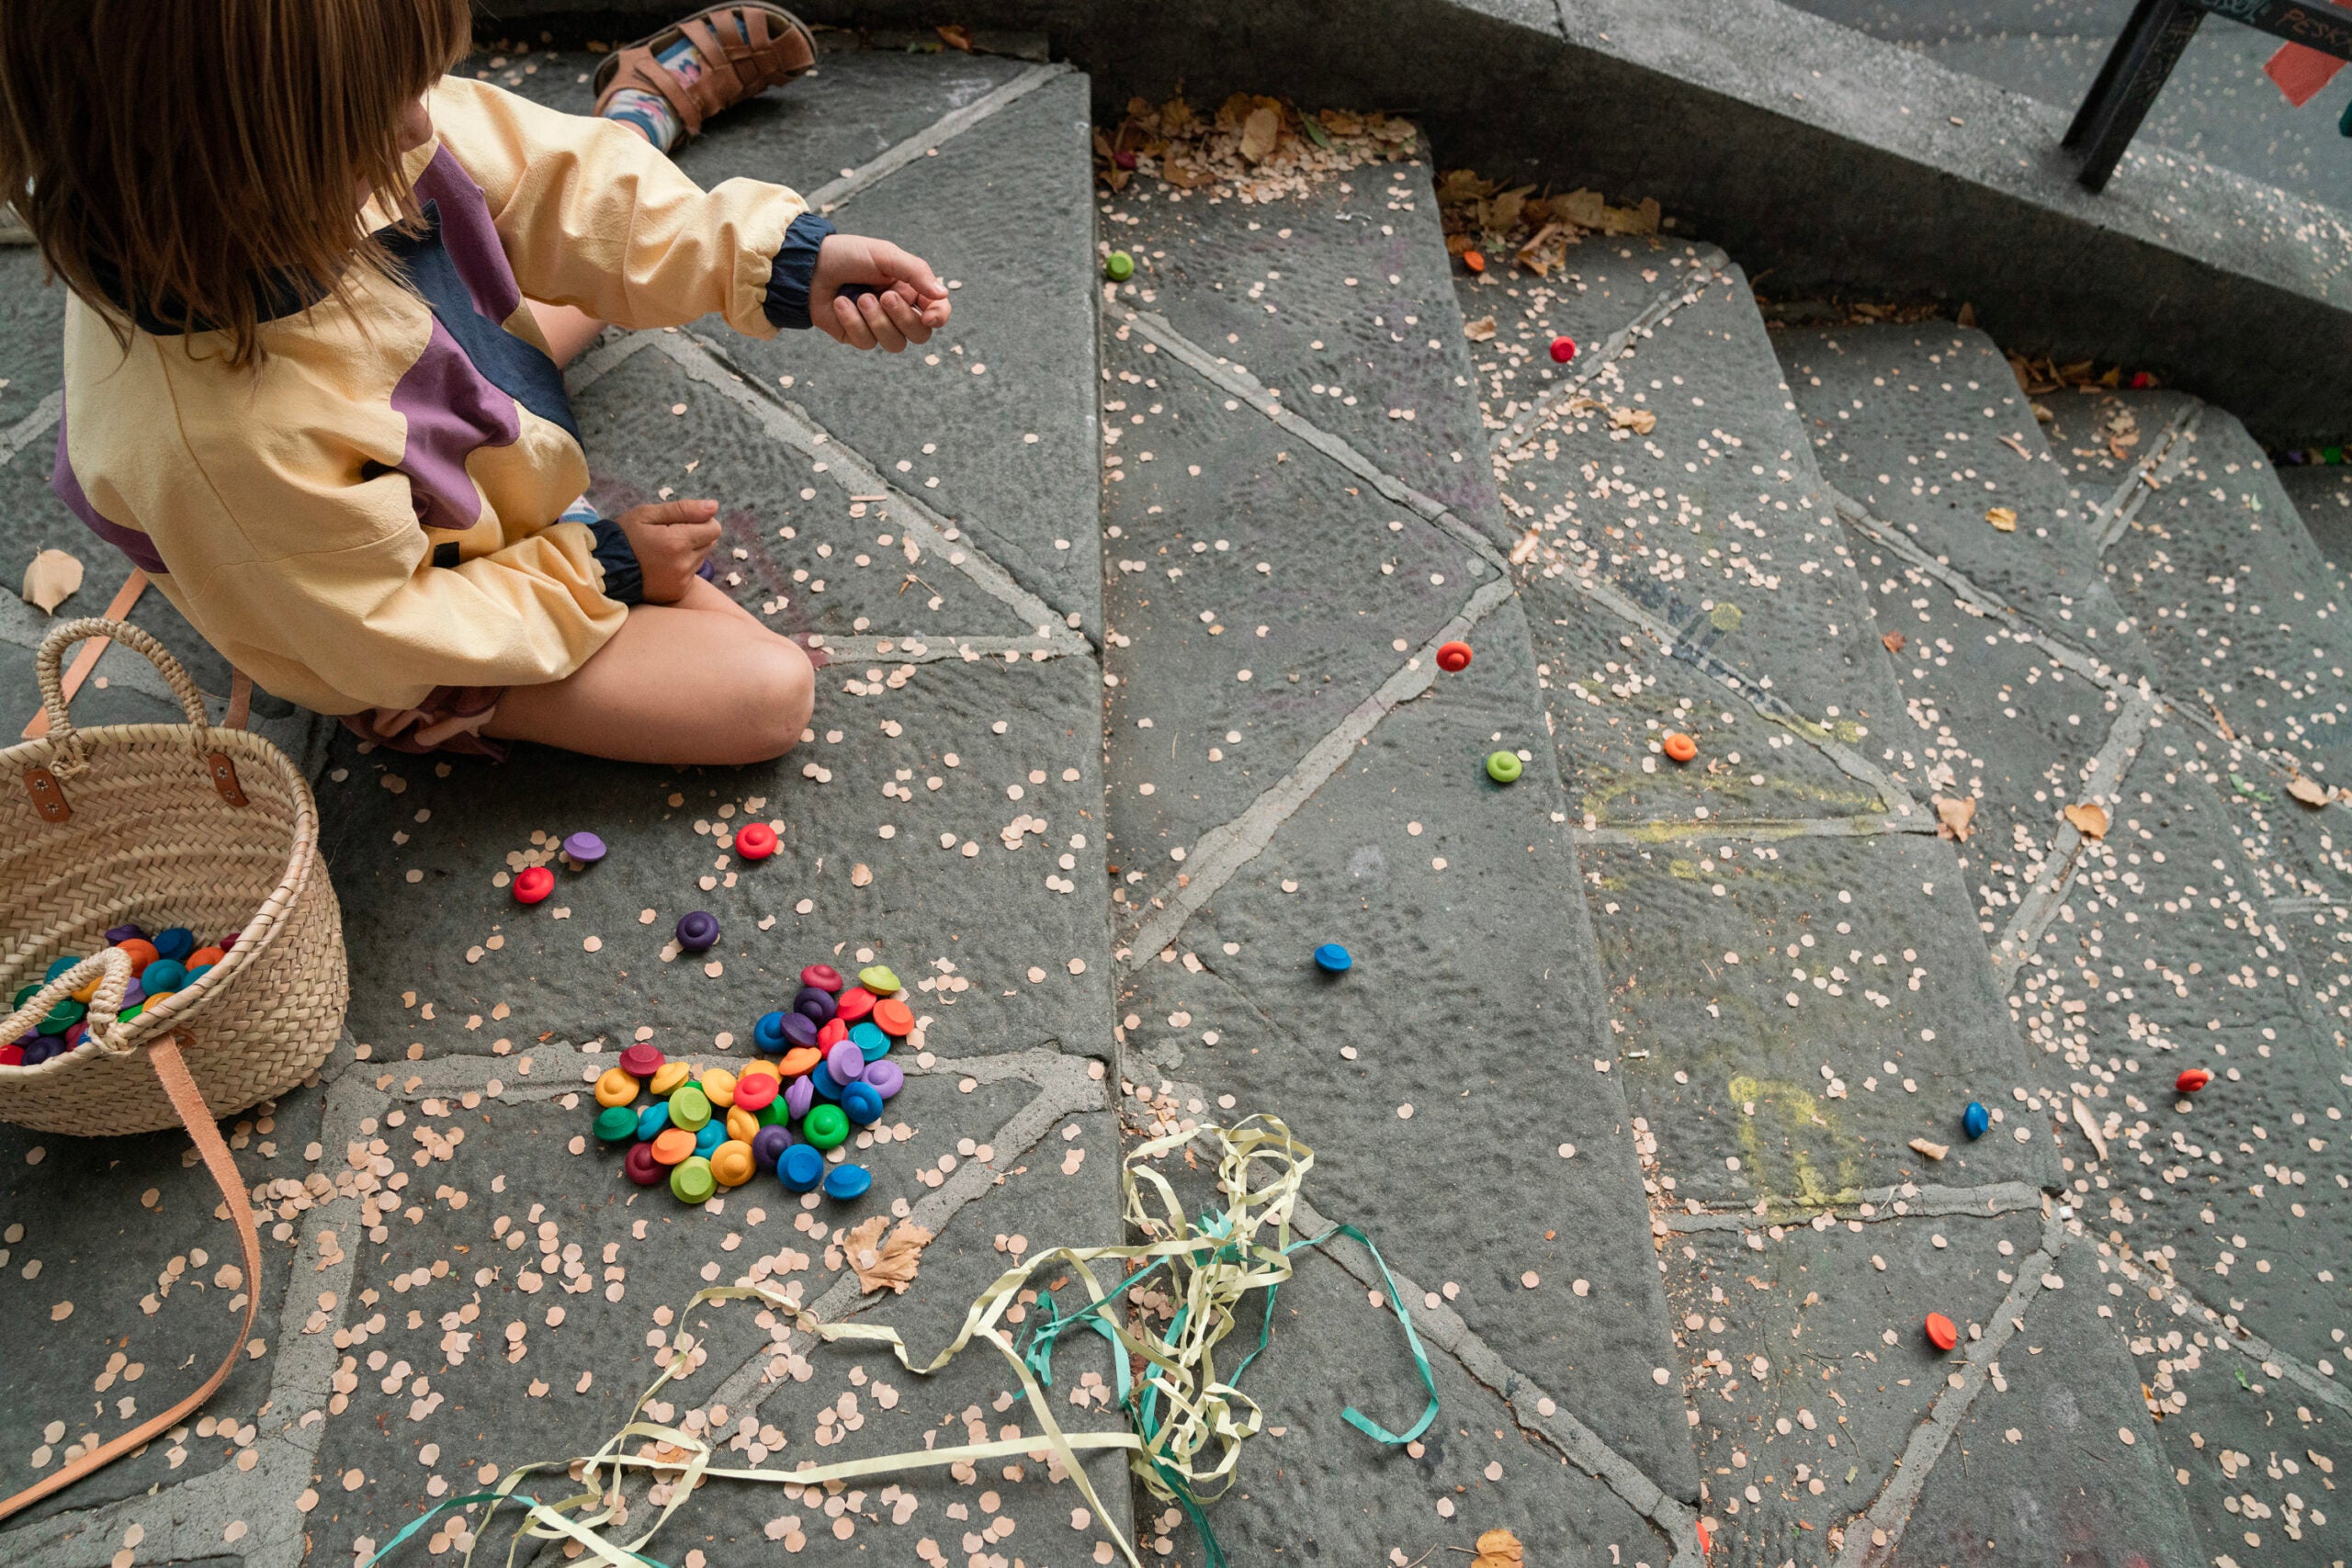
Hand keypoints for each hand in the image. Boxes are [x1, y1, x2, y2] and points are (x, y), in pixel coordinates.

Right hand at [617, 498, 720, 602]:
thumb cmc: (624, 535)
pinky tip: (662, 565)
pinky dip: (682, 568)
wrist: (603, 568)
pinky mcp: (678, 592)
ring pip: (701, 558)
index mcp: (678, 542)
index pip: (714, 528)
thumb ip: (684, 509)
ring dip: (689, 552)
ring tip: (663, 551)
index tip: (681, 522)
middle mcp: (684, 565)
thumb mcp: (648, 514)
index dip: (700, 521)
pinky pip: (691, 574)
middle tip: (669, 535)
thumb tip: (714, 507)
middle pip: (710, 543)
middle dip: (695, 536)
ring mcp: (681, 582)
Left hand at [810, 233, 951, 350]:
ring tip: (860, 297)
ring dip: (878, 321)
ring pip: (895, 344)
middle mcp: (897, 310)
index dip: (939, 317)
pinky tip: (840, 303)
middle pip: (919, 334)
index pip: (937, 311)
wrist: (809, 265)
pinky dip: (853, 321)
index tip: (929, 316)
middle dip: (903, 318)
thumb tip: (943, 294)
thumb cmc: (848, 255)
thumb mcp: (886, 255)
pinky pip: (866, 342)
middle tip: (885, 297)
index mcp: (909, 289)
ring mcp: (877, 326)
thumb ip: (916, 273)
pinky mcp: (857, 336)